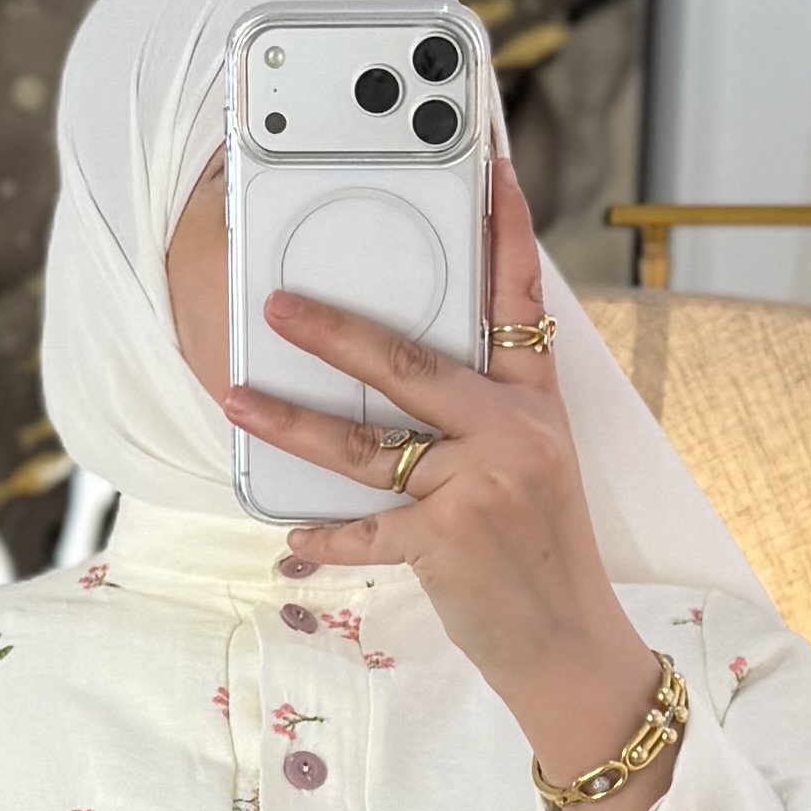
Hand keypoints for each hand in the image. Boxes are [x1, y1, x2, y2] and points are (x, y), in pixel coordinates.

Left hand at [220, 151, 672, 810]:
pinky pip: (366, 529)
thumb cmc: (543, 560)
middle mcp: (513, 434)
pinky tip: (289, 537)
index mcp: (535, 408)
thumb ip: (483, 423)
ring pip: (366, 445)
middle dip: (336, 332)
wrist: (570, 645)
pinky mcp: (449, 540)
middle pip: (411, 363)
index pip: (521, 302)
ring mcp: (481, 485)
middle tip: (278, 305)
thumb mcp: (536, 473)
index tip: (490, 165)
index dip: (506, 230)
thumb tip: (405, 393)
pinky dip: (325, 538)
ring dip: (293, 423)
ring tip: (240, 400)